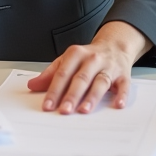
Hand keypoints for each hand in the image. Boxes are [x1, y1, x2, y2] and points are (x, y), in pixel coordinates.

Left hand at [26, 21, 149, 113]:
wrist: (114, 45)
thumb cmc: (88, 57)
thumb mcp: (67, 60)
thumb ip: (50, 74)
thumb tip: (32, 85)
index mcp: (76, 54)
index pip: (62, 74)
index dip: (54, 90)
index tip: (47, 105)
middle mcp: (92, 59)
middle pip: (81, 78)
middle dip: (72, 95)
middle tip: (64, 110)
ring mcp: (108, 67)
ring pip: (100, 82)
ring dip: (92, 96)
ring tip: (84, 110)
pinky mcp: (123, 75)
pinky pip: (123, 85)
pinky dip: (121, 95)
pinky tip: (118, 104)